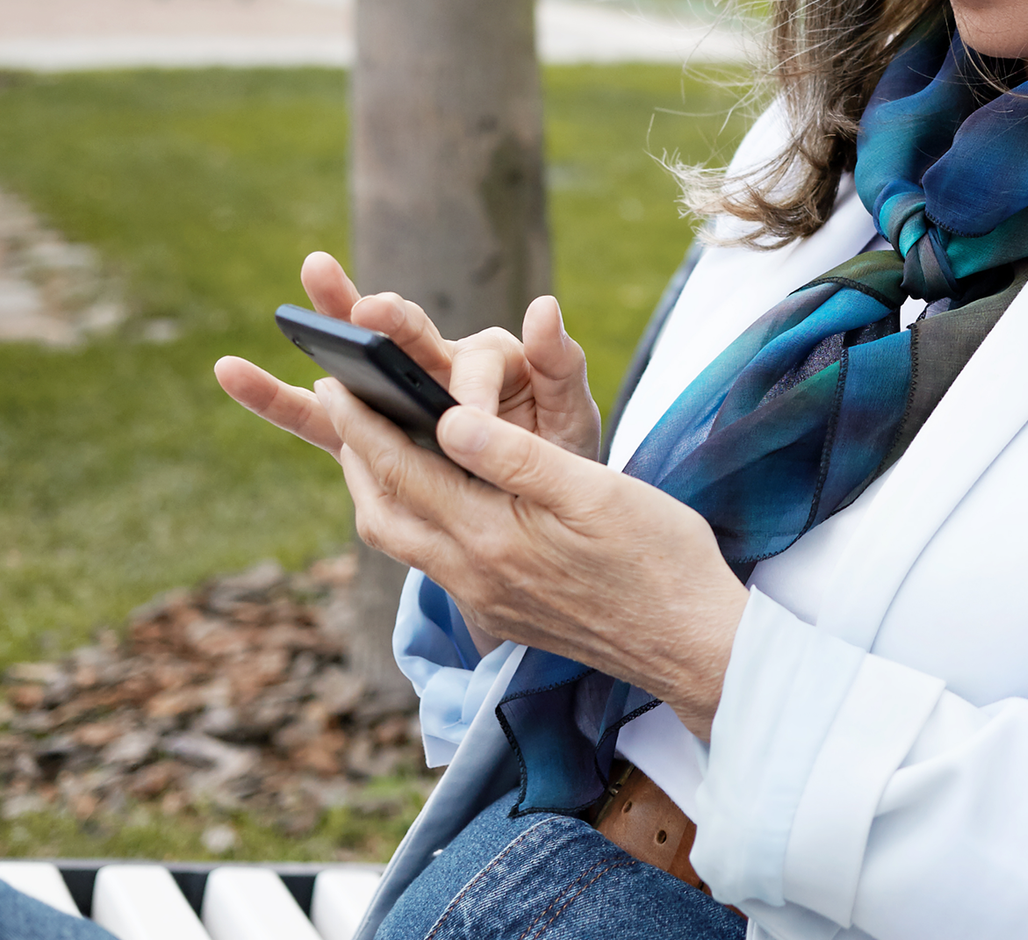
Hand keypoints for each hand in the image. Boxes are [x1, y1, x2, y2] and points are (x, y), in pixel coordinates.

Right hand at [213, 251, 601, 463]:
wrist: (530, 510)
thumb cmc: (554, 456)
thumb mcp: (570, 416)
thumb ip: (559, 365)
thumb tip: (544, 307)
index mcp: (490, 359)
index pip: (475, 363)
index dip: (469, 392)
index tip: (463, 424)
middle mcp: (438, 363)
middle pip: (410, 332)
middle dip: (392, 321)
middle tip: (372, 308)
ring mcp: (396, 394)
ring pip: (355, 358)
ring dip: (330, 322)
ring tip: (309, 276)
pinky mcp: (364, 429)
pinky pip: (316, 415)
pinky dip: (276, 396)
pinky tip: (230, 370)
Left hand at [324, 376, 746, 741]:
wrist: (692, 645)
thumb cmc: (658, 558)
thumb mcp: (595, 491)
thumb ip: (516, 456)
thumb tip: (445, 419)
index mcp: (492, 539)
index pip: (402, 472)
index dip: (362, 424)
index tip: (335, 381)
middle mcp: (473, 577)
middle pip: (382, 515)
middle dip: (353, 457)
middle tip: (339, 405)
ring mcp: (484, 601)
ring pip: (401, 543)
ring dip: (377, 491)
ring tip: (374, 444)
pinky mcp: (501, 612)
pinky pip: (431, 559)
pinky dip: (413, 516)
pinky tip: (434, 493)